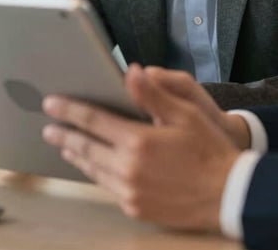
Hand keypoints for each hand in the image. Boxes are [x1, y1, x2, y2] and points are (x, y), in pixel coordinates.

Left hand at [42, 63, 239, 230]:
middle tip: (48, 127)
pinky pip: (107, 186)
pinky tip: (93, 167)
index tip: (51, 103)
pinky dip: (95, 173)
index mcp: (138, 141)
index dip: (69, 110)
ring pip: (93, 169)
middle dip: (64, 135)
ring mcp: (130, 191)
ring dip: (76, 156)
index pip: (93, 121)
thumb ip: (152, 93)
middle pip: (86, 148)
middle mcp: (128, 168)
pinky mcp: (136, 207)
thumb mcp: (184, 113)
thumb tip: (131, 70)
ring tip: (65, 146)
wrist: (229, 194)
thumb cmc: (208, 149)